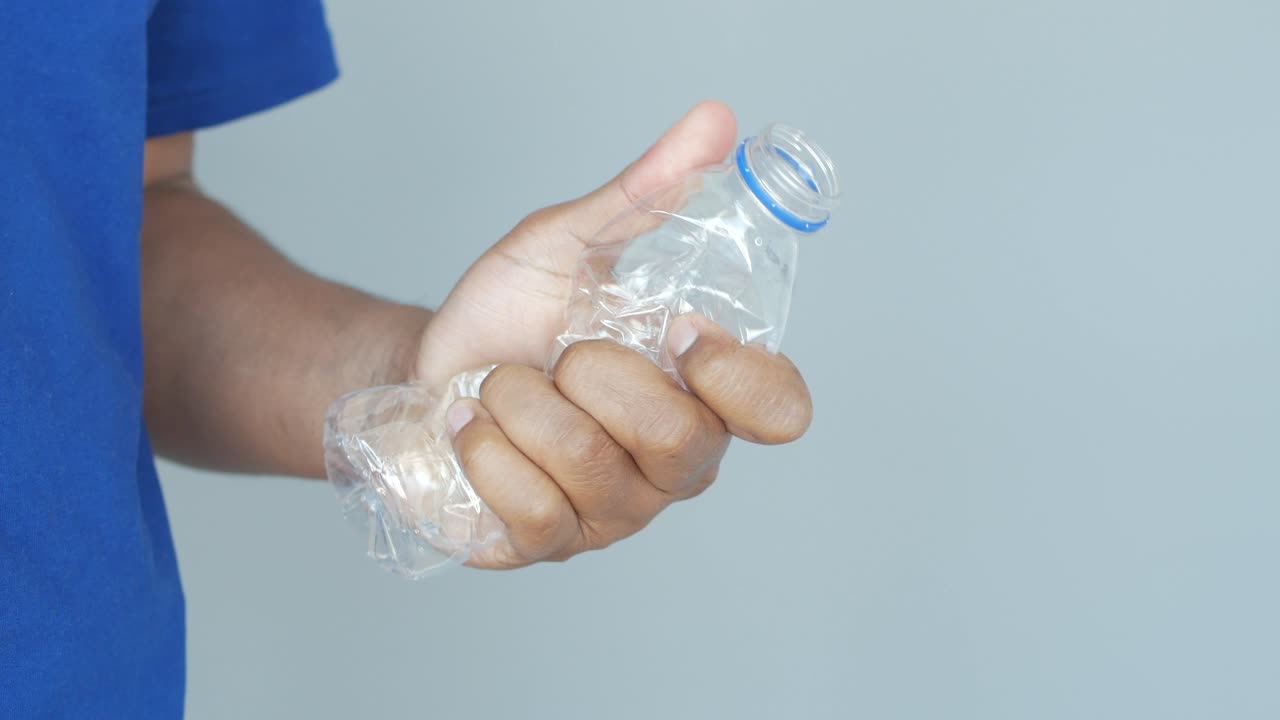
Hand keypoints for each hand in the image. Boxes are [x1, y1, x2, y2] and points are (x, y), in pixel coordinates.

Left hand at [418, 102, 812, 568]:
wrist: (424, 373)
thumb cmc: (510, 318)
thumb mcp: (568, 243)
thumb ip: (643, 193)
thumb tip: (714, 122)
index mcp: (701, 393)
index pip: (780, 411)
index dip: (737, 375)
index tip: (676, 329)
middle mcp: (674, 465)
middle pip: (679, 441)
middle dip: (593, 377)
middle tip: (557, 356)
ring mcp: (614, 514)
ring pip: (592, 468)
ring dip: (522, 405)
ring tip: (501, 387)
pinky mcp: (548, 545)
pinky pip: (532, 511)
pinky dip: (485, 450)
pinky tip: (470, 428)